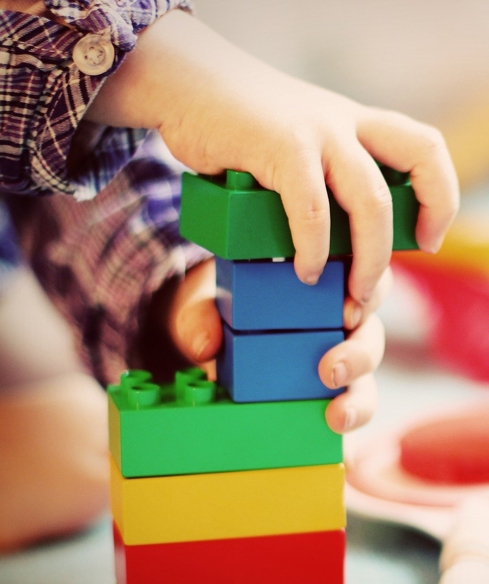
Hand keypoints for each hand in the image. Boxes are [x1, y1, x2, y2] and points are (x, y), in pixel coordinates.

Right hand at [88, 10, 458, 307]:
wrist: (188, 86)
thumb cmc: (237, 129)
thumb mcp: (294, 146)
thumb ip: (317, 180)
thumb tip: (328, 242)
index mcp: (354, 124)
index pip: (423, 149)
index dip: (439, 195)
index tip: (428, 237)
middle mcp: (345, 123)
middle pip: (420, 160)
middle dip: (426, 220)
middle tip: (397, 270)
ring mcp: (316, 131)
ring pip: (371, 200)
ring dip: (370, 258)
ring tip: (353, 294)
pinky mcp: (280, 145)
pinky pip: (312, 208)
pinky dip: (314, 248)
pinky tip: (305, 270)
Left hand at [165, 259, 388, 432]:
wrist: (206, 341)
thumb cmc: (218, 311)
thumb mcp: (204, 305)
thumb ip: (200, 317)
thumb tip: (205, 346)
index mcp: (321, 288)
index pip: (363, 282)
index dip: (369, 295)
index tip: (347, 313)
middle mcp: (336, 327)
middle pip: (370, 336)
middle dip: (360, 354)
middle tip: (332, 370)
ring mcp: (334, 366)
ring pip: (365, 380)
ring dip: (359, 400)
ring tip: (337, 416)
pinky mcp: (324, 402)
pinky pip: (344, 416)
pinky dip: (349, 434)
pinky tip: (342, 448)